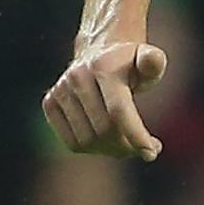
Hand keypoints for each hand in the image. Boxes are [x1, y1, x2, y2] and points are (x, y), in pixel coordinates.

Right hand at [42, 38, 167, 159]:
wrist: (100, 52)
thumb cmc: (130, 63)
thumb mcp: (148, 59)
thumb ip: (153, 62)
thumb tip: (153, 60)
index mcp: (103, 67)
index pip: (118, 111)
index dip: (136, 136)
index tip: (151, 153)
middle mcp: (78, 77)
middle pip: (104, 130)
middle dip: (127, 145)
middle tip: (142, 147)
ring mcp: (61, 90)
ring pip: (87, 141)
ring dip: (110, 150)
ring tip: (126, 143)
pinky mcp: (50, 102)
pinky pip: (72, 143)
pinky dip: (92, 149)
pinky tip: (106, 140)